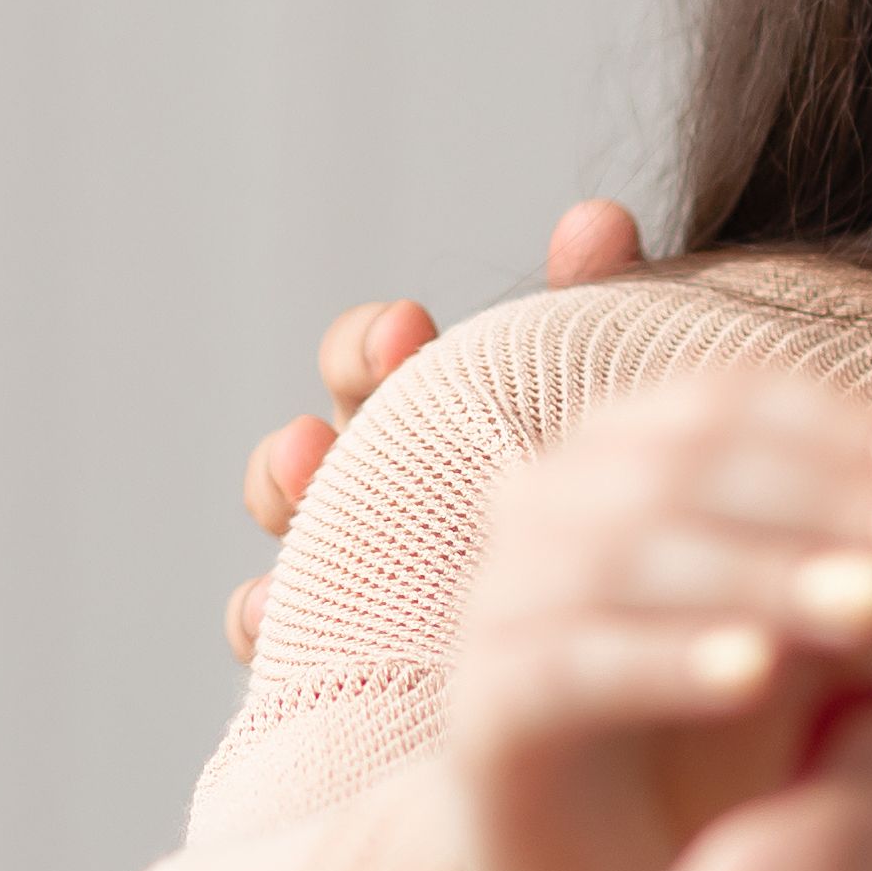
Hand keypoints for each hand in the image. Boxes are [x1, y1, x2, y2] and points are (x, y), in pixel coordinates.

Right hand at [232, 199, 642, 659]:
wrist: (613, 629)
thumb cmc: (595, 491)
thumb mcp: (598, 398)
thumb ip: (595, 310)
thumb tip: (596, 219)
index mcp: (421, 415)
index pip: (369, 358)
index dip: (371, 342)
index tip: (410, 329)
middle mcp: (367, 487)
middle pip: (309, 443)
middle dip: (316, 427)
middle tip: (338, 430)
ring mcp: (342, 567)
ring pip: (283, 530)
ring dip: (279, 499)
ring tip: (302, 483)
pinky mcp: (332, 651)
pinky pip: (269, 633)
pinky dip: (258, 616)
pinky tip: (271, 614)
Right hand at [442, 362, 871, 870]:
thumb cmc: (740, 741)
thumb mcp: (857, 628)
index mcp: (635, 450)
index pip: (737, 396)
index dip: (853, 428)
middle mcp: (551, 500)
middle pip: (688, 459)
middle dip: (833, 499)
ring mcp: (505, 600)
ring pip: (632, 551)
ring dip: (767, 573)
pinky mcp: (486, 707)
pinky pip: (572, 661)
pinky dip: (668, 657)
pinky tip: (755, 676)